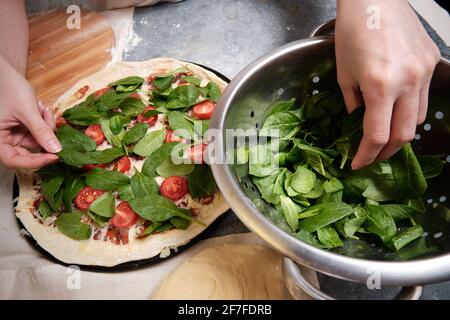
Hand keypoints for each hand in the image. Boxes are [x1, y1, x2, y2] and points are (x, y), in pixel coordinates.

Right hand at [0, 56, 60, 168]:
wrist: (5, 73)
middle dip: (43, 141)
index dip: (34, 162)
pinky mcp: (23, 130)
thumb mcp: (27, 110)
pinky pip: (39, 133)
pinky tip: (41, 109)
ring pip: (37, 141)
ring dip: (45, 127)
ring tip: (41, 109)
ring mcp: (14, 135)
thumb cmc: (9, 88)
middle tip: (55, 132)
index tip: (54, 156)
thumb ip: (41, 131)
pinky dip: (44, 122)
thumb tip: (56, 150)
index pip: (13, 160)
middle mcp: (4, 140)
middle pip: (28, 153)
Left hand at [335, 0, 439, 168]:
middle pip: (403, 135)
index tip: (357, 163)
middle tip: (372, 156)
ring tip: (384, 134)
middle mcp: (408, 82)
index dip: (366, 155)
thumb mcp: (344, 74)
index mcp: (380, 86)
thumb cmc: (352, 32)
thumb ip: (353, 104)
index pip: (377, 136)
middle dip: (386, 152)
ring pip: (418, 119)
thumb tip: (358, 122)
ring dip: (400, 132)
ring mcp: (424, 73)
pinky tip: (396, 109)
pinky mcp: (432, 63)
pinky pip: (424, 97)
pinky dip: (410, 110)